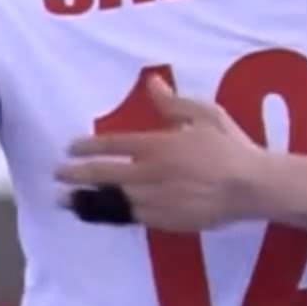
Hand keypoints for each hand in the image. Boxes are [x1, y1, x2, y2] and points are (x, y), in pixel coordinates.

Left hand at [54, 77, 265, 231]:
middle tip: (57, 175)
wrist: (250, 188)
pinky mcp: (165, 221)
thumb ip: (174, 103)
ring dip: (87, 199)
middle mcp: (150, 174)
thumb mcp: (205, 114)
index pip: (114, 145)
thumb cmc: (230, 146)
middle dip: (77, 174)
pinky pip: (131, 217)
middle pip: (105, 174)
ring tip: (66, 201)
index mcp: (158, 145)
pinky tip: (101, 215)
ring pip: (113, 200)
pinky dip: (112, 215)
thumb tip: (152, 84)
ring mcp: (155, 200)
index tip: (70, 147)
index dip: (89, 146)